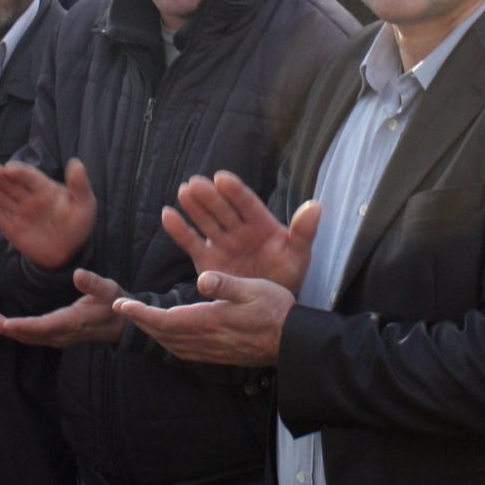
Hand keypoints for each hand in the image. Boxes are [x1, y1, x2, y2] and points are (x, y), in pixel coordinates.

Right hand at [0, 158, 96, 270]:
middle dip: (0, 176)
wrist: (69, 253)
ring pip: (2, 198)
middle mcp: (29, 198)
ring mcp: (19, 213)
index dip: (20, 171)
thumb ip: (79, 185)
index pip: (30, 177)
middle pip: (12, 184)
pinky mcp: (12, 229)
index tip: (9, 168)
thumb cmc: (78, 224)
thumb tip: (76, 162)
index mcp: (45, 189)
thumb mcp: (85, 204)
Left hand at [0, 268, 128, 346]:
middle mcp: (62, 334)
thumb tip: (77, 274)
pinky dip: (15, 331)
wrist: (119, 325)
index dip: (25, 326)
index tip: (7, 324)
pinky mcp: (55, 336)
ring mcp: (58, 337)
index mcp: (73, 322)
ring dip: (7, 330)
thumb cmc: (114, 304)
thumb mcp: (109, 290)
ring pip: (28, 337)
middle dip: (7, 328)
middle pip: (30, 334)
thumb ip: (93, 284)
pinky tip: (3, 324)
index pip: (45, 326)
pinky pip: (32, 336)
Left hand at [115, 270, 295, 366]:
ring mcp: (212, 350)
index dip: (141, 313)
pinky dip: (170, 342)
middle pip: (163, 334)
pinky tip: (170, 336)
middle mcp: (207, 339)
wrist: (293, 343)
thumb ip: (226, 285)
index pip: (166, 320)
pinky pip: (185, 352)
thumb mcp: (254, 289)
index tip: (122, 305)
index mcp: (211, 320)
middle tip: (123, 309)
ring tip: (141, 320)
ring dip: (153, 333)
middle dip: (140, 322)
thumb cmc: (276, 311)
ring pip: (172, 345)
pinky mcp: (219, 355)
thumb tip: (202, 279)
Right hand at [162, 173, 318, 289]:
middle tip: (196, 183)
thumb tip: (316, 206)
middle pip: (223, 209)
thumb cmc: (288, 275)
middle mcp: (239, 230)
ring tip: (184, 191)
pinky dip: (179, 229)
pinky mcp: (206, 259)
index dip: (235, 192)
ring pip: (206, 221)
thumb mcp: (299, 255)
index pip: (247, 204)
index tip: (223, 178)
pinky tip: (168, 214)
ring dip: (194, 207)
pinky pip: (190, 242)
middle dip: (210, 196)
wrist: (270, 305)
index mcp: (261, 225)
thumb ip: (304, 232)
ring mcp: (221, 243)